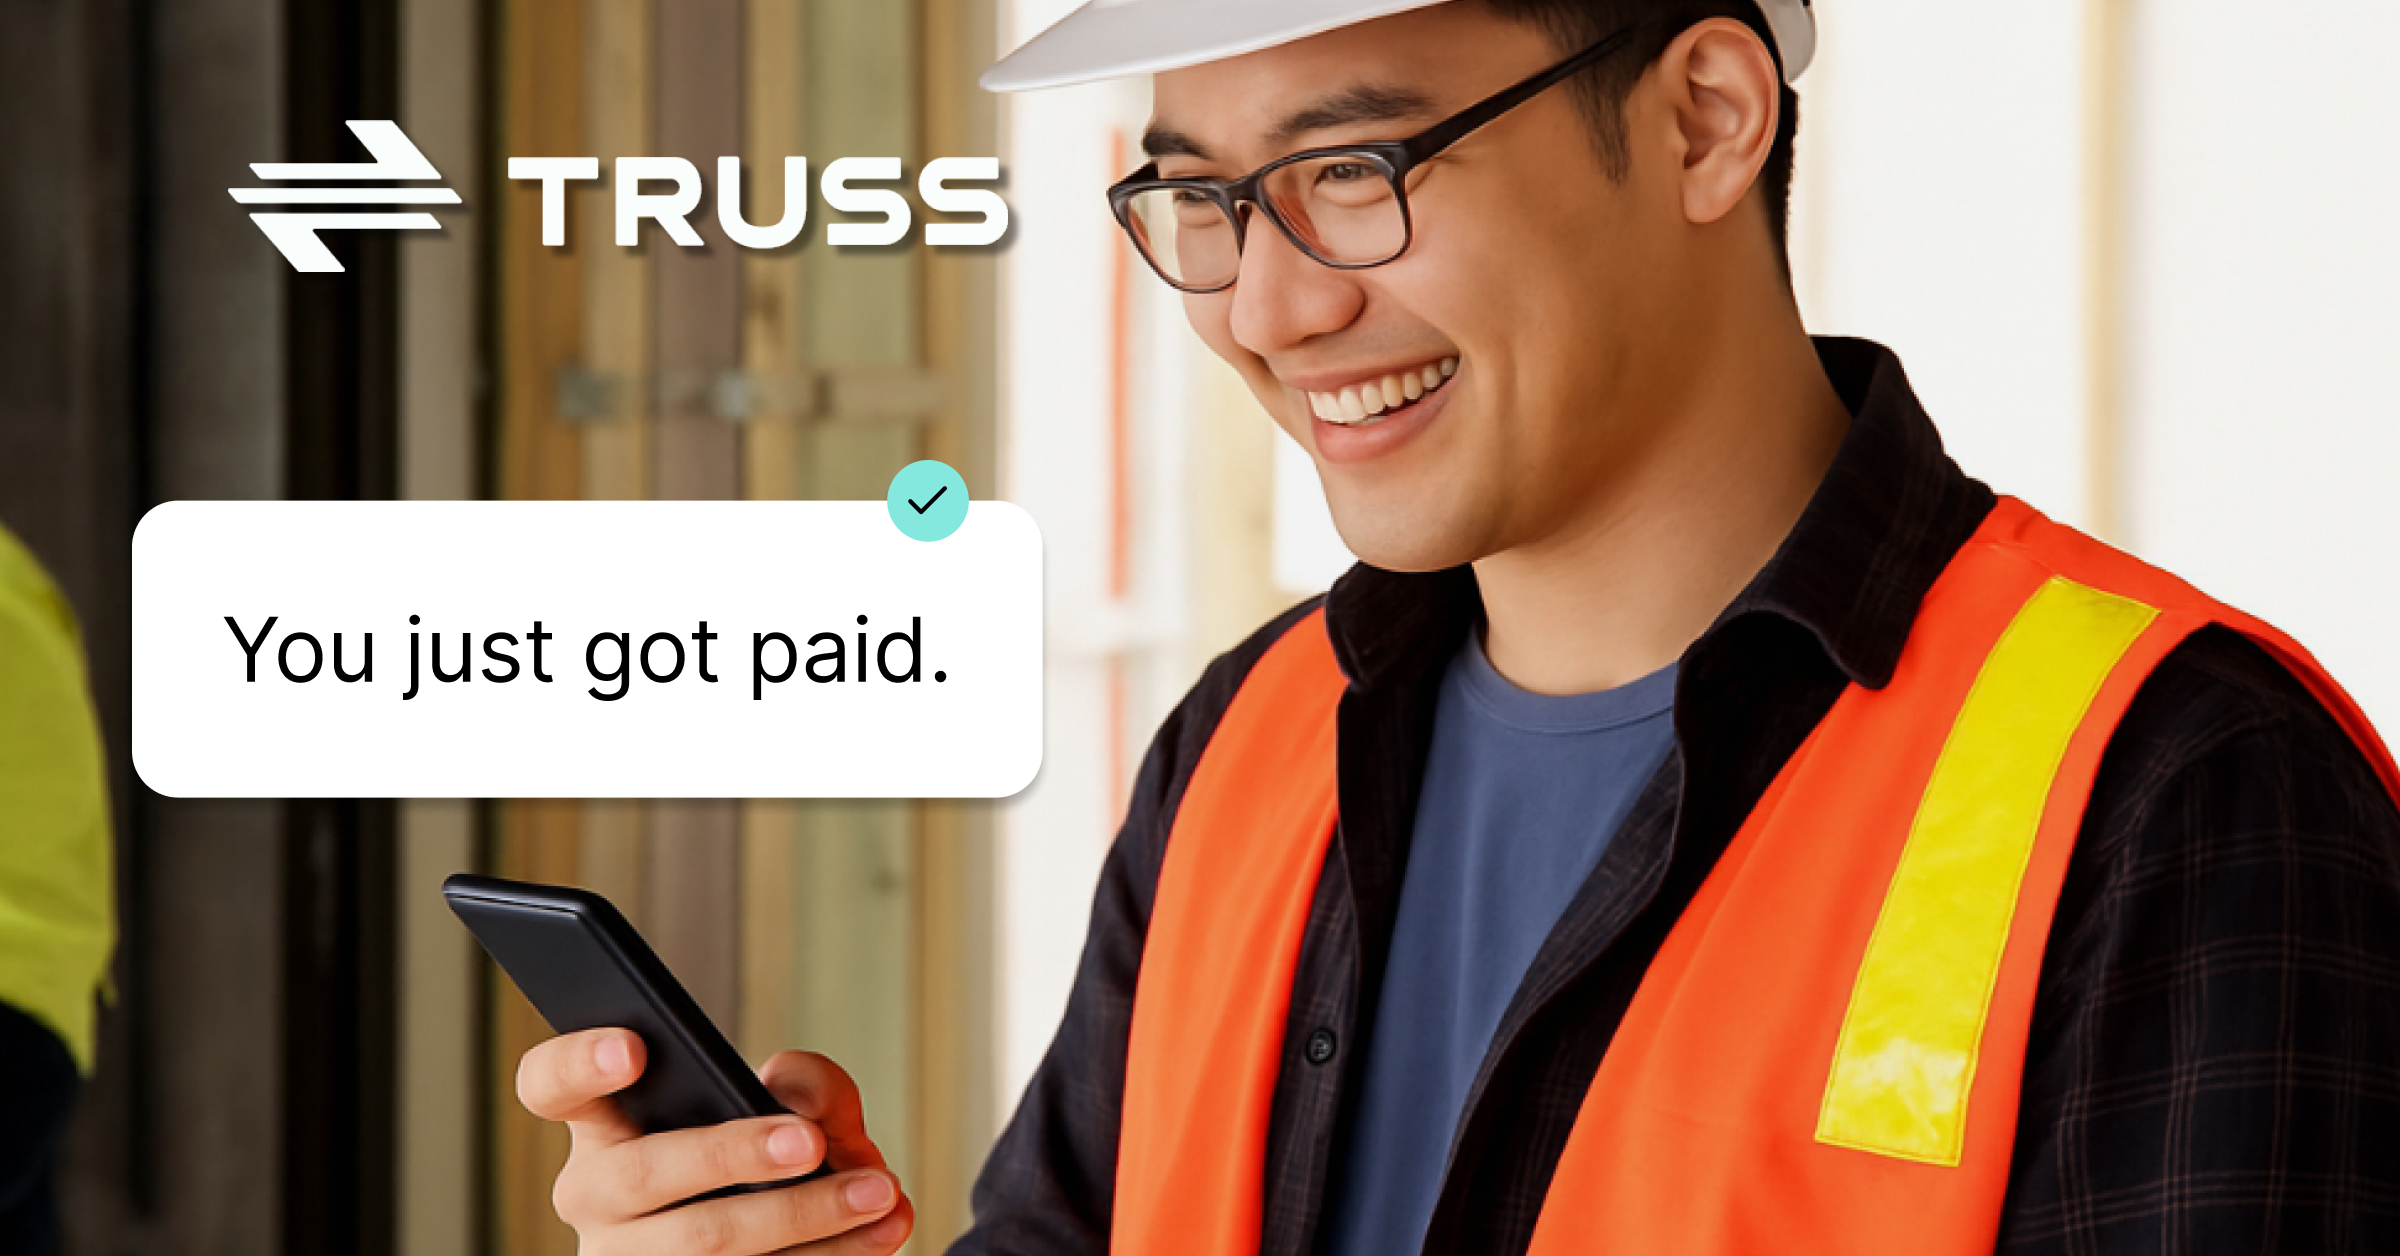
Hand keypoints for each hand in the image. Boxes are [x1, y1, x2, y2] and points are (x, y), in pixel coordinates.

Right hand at [517, 1028, 915, 1254]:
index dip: (578, 1063)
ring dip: (802, 1216)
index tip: (635, 1048)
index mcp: (606, 1128)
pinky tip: (878, 1235)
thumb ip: (807, 1084)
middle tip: (810, 1142)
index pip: (551, 1085)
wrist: (786, 1246)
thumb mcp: (792, 1112)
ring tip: (880, 1192)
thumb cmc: (776, 1167)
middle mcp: (601, 1199)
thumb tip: (801, 1097)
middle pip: (643, 1174)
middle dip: (731, 1154)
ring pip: (703, 1245)